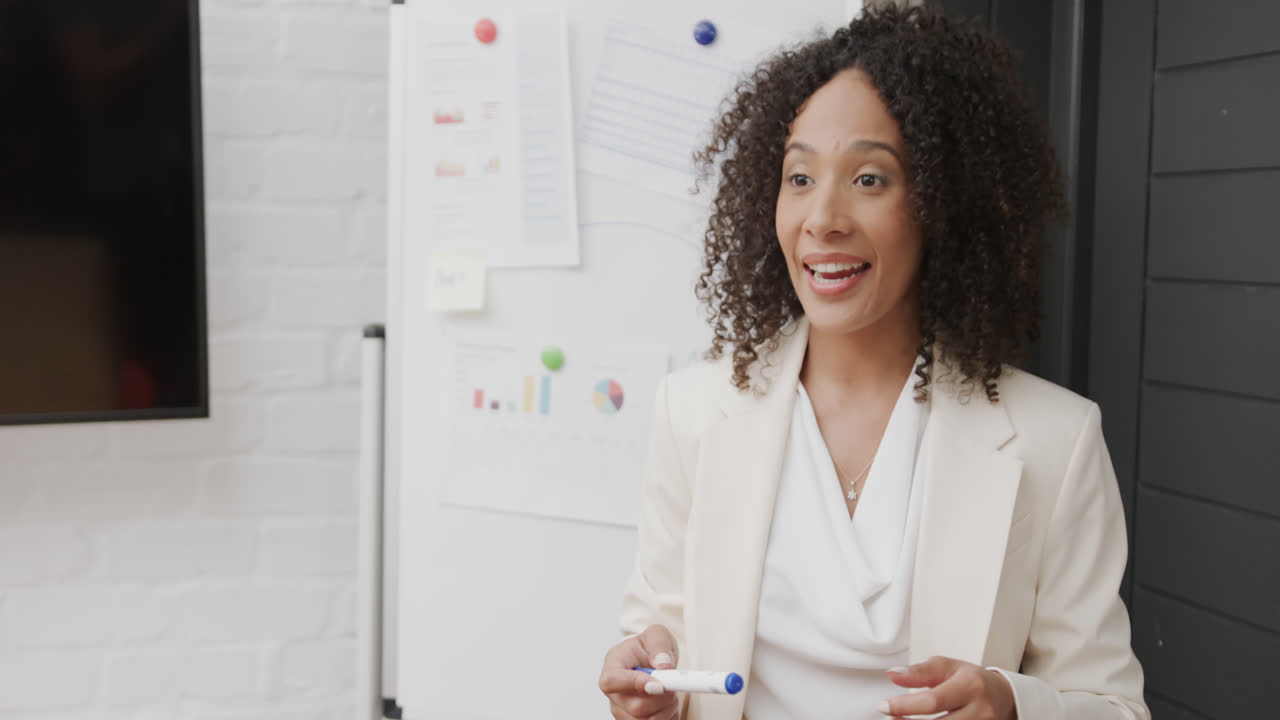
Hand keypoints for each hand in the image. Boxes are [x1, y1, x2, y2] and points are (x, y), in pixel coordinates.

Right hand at [598, 624, 680, 719]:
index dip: (634, 684)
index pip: (611, 681)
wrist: (651, 661)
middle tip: (671, 683)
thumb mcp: (657, 634)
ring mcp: (621, 710)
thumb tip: (662, 665)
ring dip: (667, 707)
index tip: (658, 684)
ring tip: (668, 692)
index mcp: (613, 665)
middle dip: (663, 697)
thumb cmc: (648, 648)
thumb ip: (659, 645)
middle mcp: (614, 692)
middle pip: (636, 707)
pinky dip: (668, 716)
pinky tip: (666, 703)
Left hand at [880, 656, 1015, 718]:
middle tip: (889, 716)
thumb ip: (920, 671)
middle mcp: (981, 711)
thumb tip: (893, 675)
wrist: (1004, 698)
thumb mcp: (947, 667)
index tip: (884, 705)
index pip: (933, 701)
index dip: (904, 706)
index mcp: (971, 686)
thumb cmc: (972, 681)